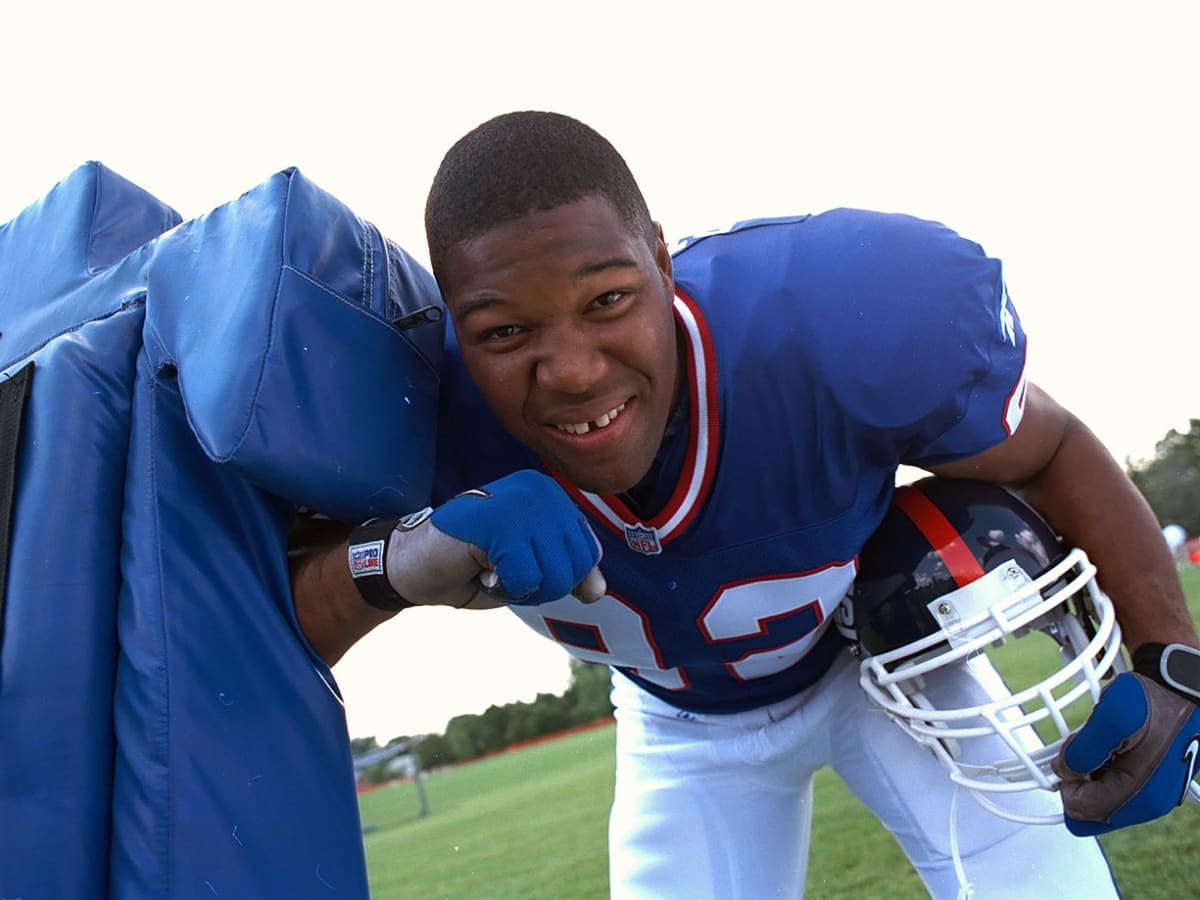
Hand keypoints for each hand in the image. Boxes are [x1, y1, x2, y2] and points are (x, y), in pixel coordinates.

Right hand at [388, 470, 605, 608]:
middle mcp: (541, 490)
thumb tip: (598, 591)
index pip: (588, 555)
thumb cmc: (472, 565)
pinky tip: (479, 567)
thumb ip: (566, 573)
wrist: (410, 562)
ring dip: (520, 588)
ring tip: (489, 565)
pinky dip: (503, 588)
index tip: (518, 564)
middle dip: (538, 586)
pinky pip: (525, 578)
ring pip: (554, 577)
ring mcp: (519, 501)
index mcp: (552, 496)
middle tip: (501, 568)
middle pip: (574, 569)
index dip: (555, 578)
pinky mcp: (497, 520)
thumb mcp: (530, 569)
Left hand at [1052, 671, 1199, 835]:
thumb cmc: (1154, 701)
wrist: (1180, 690)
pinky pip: (1110, 784)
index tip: (1071, 756)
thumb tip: (1063, 770)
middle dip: (1077, 779)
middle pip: (1087, 810)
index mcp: (1138, 796)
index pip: (1078, 812)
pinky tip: (1109, 742)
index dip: (1065, 783)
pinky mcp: (1147, 781)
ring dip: (1089, 770)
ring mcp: (1148, 793)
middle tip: (1084, 748)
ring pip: (1097, 796)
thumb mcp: (1113, 715)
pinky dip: (1101, 765)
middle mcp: (1146, 802)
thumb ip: (1083, 748)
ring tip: (1101, 740)